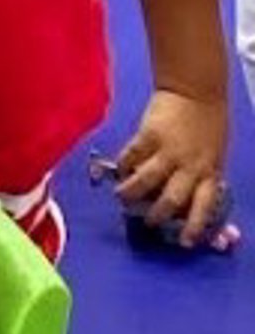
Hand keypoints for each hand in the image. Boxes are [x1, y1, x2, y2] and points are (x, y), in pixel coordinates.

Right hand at [116, 89, 231, 246]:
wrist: (195, 91)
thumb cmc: (208, 123)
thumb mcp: (214, 154)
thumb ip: (203, 176)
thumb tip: (189, 200)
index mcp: (209, 172)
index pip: (203, 207)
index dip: (193, 227)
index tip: (184, 242)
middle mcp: (189, 166)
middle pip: (172, 200)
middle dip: (157, 215)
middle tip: (146, 221)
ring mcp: (168, 151)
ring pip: (147, 181)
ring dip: (132, 194)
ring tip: (122, 198)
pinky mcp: (148, 136)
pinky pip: (132, 156)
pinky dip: (124, 166)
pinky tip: (119, 170)